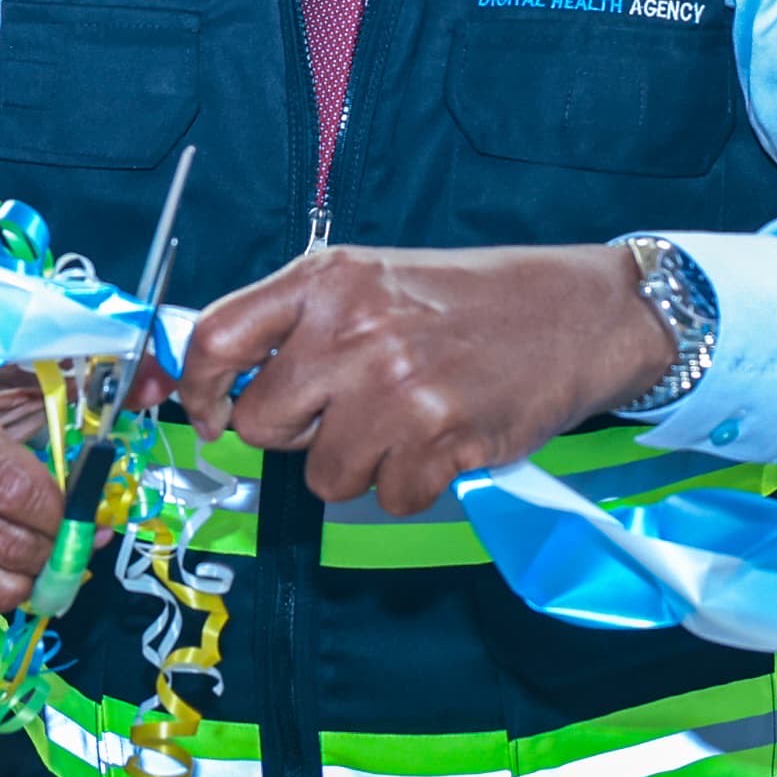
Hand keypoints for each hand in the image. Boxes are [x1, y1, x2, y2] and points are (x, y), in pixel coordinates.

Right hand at [0, 359, 58, 618]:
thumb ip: (62, 398)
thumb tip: (138, 401)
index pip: (14, 490)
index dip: (61, 514)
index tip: (80, 514)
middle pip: (3, 545)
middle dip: (53, 554)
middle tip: (69, 541)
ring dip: (29, 582)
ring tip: (38, 557)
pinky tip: (0, 565)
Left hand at [180, 243, 673, 521]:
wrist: (577, 314)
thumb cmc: (470, 301)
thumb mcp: (373, 280)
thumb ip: (300, 322)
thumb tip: (225, 387)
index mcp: (326, 280)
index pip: (217, 339)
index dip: (199, 389)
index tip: (212, 414)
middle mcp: (351, 329)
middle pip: (263, 425)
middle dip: (297, 434)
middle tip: (348, 412)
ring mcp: (395, 387)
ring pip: (324, 476)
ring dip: (360, 465)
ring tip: (406, 423)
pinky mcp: (439, 438)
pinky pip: (387, 497)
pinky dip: (413, 483)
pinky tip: (443, 441)